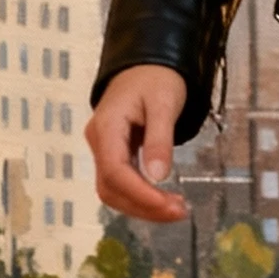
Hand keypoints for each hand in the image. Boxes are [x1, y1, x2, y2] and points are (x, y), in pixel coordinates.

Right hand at [85, 65, 189, 222]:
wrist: (147, 65)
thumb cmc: (156, 78)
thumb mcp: (163, 103)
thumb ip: (160, 139)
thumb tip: (159, 175)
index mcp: (107, 127)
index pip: (114, 171)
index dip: (140, 194)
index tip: (168, 206)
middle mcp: (99, 142)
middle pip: (111, 188)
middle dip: (143, 206)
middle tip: (179, 212)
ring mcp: (104, 150)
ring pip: (114, 191)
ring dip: (143, 206)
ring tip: (176, 209)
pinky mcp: (115, 155)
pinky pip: (122, 184)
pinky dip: (142, 197)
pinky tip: (164, 201)